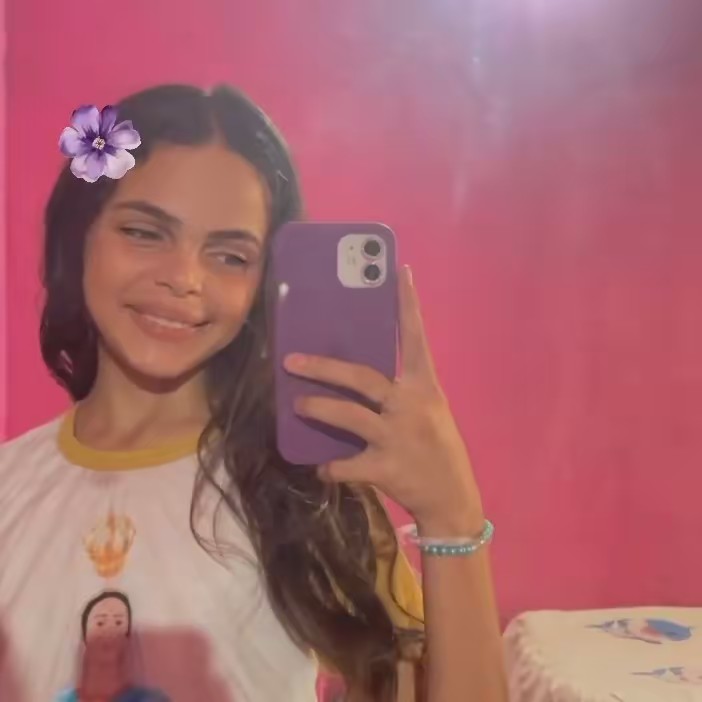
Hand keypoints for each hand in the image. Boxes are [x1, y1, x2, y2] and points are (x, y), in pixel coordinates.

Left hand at [284, 266, 483, 535]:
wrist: (453, 499)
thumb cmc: (438, 449)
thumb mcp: (430, 412)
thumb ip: (402, 393)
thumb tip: (358, 378)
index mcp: (425, 387)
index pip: (416, 338)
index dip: (407, 305)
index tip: (399, 272)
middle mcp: (411, 406)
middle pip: (363, 377)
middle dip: (324, 368)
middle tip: (292, 360)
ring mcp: (398, 437)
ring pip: (349, 416)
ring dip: (319, 409)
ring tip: (297, 405)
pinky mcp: (386, 468)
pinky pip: (346, 465)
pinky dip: (330, 467)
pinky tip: (321, 467)